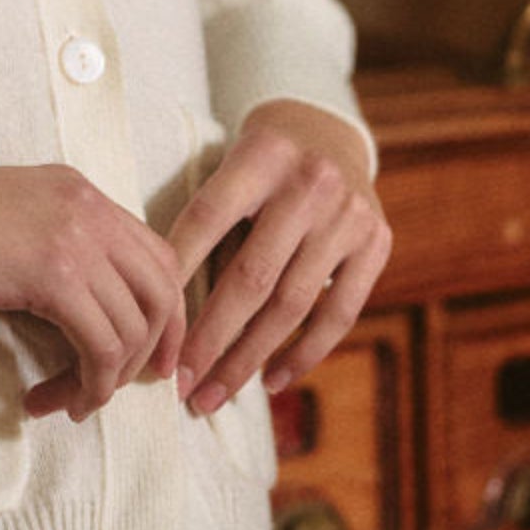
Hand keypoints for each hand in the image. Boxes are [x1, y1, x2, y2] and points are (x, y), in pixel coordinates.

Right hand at [0, 164, 186, 421]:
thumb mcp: (9, 220)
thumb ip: (55, 242)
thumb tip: (87, 303)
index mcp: (77, 190)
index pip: (154, 252)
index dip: (163, 311)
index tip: (148, 356)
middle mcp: (86, 206)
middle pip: (160, 288)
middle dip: (153, 348)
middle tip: (128, 389)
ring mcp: (73, 236)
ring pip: (130, 326)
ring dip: (105, 379)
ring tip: (68, 400)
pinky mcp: (52, 274)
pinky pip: (99, 347)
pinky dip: (87, 385)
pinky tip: (57, 400)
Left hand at [167, 101, 390, 416]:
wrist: (328, 134)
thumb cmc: (257, 166)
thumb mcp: (229, 168)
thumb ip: (204, 222)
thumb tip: (157, 301)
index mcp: (260, 155)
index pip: (208, 218)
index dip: (178, 273)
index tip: (153, 327)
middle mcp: (309, 184)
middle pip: (252, 276)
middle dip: (211, 337)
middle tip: (180, 383)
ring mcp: (349, 216)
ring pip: (292, 304)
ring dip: (249, 358)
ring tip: (213, 394)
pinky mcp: (377, 244)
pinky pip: (338, 313)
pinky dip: (303, 353)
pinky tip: (270, 382)